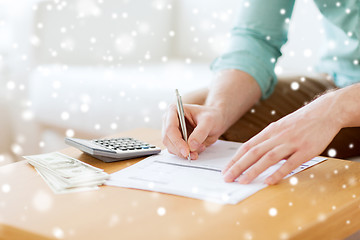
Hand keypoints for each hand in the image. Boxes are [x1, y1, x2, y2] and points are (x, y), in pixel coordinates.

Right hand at [162, 103, 224, 158]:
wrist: (216, 120)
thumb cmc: (211, 116)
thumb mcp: (209, 121)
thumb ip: (200, 132)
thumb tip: (191, 146)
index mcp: (174, 110)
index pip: (170, 128)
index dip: (177, 142)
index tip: (186, 151)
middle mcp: (169, 121)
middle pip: (167, 139)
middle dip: (180, 149)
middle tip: (194, 155)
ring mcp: (171, 131)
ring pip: (171, 147)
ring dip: (184, 152)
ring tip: (200, 148)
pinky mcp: (175, 140)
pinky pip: (177, 151)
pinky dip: (187, 153)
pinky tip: (197, 148)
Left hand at [222, 92, 342, 184]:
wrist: (324, 112)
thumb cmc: (300, 122)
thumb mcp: (279, 127)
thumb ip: (267, 140)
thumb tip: (253, 154)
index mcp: (269, 131)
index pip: (247, 147)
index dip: (235, 159)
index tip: (225, 170)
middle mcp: (277, 136)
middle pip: (253, 152)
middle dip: (238, 166)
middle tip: (227, 178)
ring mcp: (291, 143)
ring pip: (268, 158)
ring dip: (253, 170)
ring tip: (242, 181)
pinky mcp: (305, 150)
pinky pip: (290, 163)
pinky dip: (278, 172)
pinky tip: (268, 181)